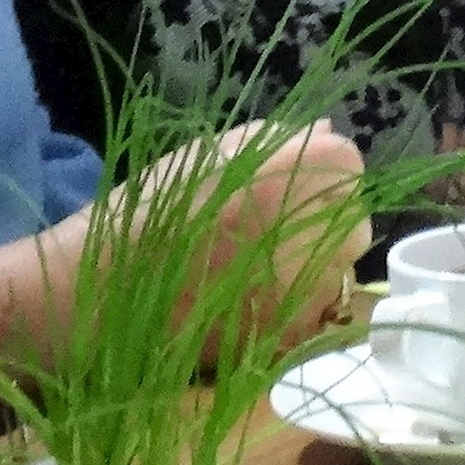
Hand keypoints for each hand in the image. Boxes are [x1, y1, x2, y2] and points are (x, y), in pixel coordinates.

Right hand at [83, 116, 375, 338]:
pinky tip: (248, 299)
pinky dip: (291, 306)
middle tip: (268, 227)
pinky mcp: (296, 334)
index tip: (283, 183)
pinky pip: (311, 313)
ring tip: (254, 266)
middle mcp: (328, 227)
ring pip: (336, 271)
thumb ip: (277, 138)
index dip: (316, 172)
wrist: (113, 290)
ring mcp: (317, 286)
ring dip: (309, 265)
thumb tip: (324, 130)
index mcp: (311, 168)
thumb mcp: (212, 151)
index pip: (347, 164)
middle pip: (351, 220)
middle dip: (320, 220)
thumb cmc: (158, 207)